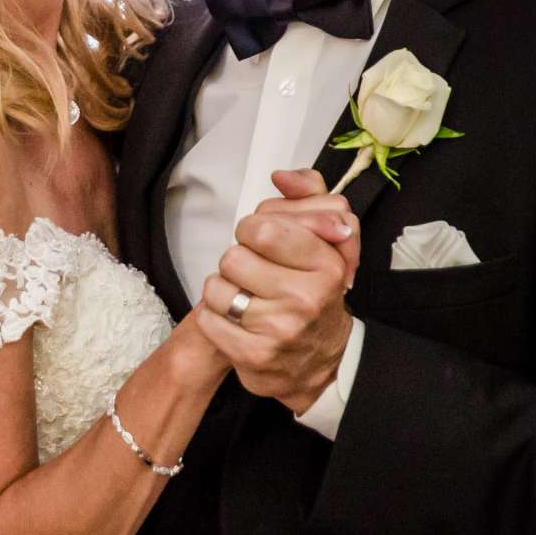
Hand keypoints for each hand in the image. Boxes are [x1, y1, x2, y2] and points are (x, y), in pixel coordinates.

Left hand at [195, 168, 359, 413]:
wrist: (322, 359)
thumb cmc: (315, 290)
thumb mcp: (326, 238)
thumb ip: (309, 194)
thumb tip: (280, 175)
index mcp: (325, 264)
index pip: (263, 228)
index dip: (252, 230)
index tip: (261, 242)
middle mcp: (306, 298)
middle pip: (233, 256)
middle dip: (237, 261)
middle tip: (254, 274)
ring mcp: (280, 330)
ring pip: (216, 288)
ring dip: (223, 290)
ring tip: (245, 297)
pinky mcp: (255, 356)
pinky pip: (208, 320)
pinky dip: (215, 318)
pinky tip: (237, 322)